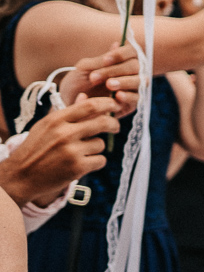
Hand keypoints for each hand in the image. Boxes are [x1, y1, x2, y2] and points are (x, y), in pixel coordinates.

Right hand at [0, 97, 119, 205]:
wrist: (21, 176)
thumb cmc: (36, 148)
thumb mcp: (47, 127)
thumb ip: (68, 113)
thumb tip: (84, 96)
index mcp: (56, 120)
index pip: (90, 105)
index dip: (107, 104)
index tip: (113, 106)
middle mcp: (64, 134)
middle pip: (103, 122)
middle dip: (113, 124)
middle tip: (115, 127)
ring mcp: (71, 151)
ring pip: (101, 144)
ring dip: (96, 148)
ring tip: (80, 152)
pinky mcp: (77, 168)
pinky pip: (101, 160)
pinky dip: (95, 162)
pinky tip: (82, 163)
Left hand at [59, 46, 142, 117]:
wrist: (70, 103)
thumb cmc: (77, 83)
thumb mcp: (84, 69)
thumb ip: (100, 59)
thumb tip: (117, 44)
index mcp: (121, 60)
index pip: (131, 51)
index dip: (121, 54)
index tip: (105, 60)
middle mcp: (131, 73)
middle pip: (136, 66)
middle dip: (117, 70)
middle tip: (97, 77)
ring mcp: (133, 88)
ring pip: (141, 81)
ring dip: (125, 82)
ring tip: (109, 85)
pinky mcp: (132, 103)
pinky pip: (138, 98)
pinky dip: (129, 96)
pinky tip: (118, 96)